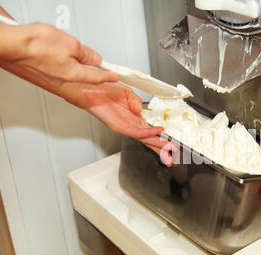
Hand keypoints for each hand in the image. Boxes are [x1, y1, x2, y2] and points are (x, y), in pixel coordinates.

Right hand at [0, 23, 117, 88]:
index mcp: (74, 74)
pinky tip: (49, 50)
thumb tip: (94, 58)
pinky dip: (56, 59)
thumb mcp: (70, 43)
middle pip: (81, 73)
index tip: (114, 76)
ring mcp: (49, 79)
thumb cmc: (35, 45)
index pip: (97, 77)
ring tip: (60, 46)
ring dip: (68, 59)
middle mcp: (62, 80)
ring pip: (66, 69)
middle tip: (85, 55)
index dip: (107, 75)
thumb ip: (85, 52)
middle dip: (85, 64)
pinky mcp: (39, 74)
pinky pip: (54, 67)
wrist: (10, 46)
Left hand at [56, 82, 176, 165]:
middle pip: (148, 140)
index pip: (150, 132)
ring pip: (145, 138)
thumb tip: (140, 111)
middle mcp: (130, 125)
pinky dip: (148, 132)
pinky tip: (157, 132)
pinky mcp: (120, 126)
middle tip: (171, 157)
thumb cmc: (104, 91)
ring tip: (168, 148)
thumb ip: (136, 102)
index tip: (170, 145)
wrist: (90, 90)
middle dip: (160, 148)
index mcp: (133, 118)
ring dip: (157, 143)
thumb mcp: (127, 93)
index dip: (160, 138)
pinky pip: (137, 131)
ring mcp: (125, 127)